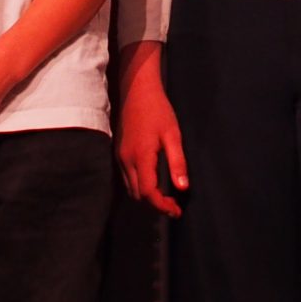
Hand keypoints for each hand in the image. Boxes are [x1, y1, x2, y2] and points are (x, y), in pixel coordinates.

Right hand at [114, 47, 187, 215]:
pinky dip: (139, 186)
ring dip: (147, 196)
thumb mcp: (173, 135)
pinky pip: (127, 178)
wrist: (136, 90)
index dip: (162, 206)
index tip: (177, 211)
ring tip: (166, 197)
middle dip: (155, 204)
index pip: (148, 193)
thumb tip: (182, 188)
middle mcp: (126, 161)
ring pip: (130, 188)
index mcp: (140, 157)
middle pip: (138, 195)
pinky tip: (154, 182)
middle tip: (174, 206)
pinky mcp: (118, 153)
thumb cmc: (158, 110)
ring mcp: (119, 157)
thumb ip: (177, 162)